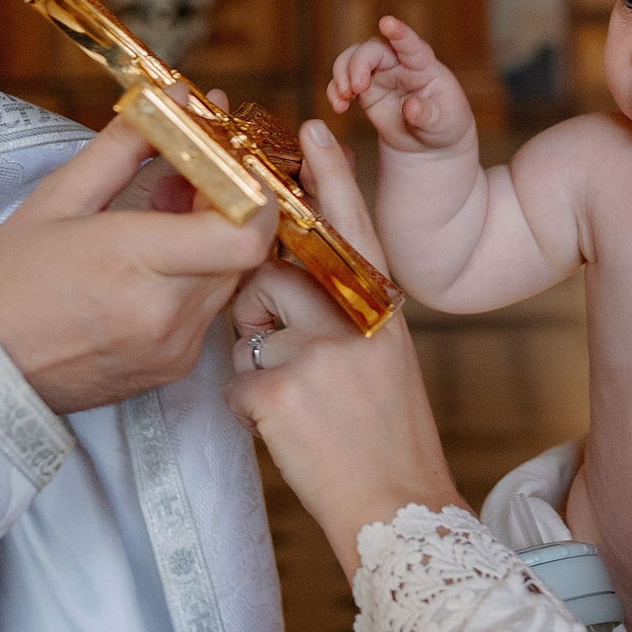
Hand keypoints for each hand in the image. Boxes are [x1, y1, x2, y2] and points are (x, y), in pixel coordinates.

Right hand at [0, 113, 275, 414]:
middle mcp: (166, 312)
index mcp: (134, 261)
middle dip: (228, 205)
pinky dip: (197, 277)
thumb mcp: (57, 197)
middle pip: (244, 248)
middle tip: (190, 177)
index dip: (253, 192)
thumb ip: (125, 143)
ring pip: (231, 277)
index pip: (244, 234)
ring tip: (161, 218)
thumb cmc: (11, 279)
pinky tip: (155, 263)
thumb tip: (179, 100)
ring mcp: (175, 346)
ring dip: (212, 240)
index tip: (230, 163)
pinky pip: (209, 309)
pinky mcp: (175, 367)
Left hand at [226, 120, 464, 575]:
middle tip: (293, 355)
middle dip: (263, 309)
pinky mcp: (278, 391)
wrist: (395, 504)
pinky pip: (235, 382)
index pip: (351, 226)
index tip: (309, 127)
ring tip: (296, 401)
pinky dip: (250, 410)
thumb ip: (347, 312)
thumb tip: (291, 282)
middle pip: (274, 276)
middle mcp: (352, 320)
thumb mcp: (385, 356)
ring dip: (255, 361)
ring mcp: (316, 352)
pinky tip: (286, 431)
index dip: (328, 173)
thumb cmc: (385, 433)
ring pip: (248, 327)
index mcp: (381, 307)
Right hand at [325, 16, 473, 155]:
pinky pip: (342, 82)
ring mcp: (379, 75)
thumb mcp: (445, 123)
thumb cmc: (444, 125)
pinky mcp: (364, 91)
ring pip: (352, 59)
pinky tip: (339, 107)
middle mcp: (398, 64)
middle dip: (358, 63)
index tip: (386, 23)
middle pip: (372, 49)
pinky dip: (334, 91)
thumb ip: (428, 115)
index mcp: (423, 65)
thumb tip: (411, 107)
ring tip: (344, 97)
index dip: (398, 32)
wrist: (429, 143)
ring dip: (342, 73)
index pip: (410, 44)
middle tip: (356, 87)